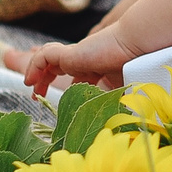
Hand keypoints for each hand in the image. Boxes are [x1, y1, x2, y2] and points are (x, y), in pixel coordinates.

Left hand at [8, 33, 137, 96]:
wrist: (140, 49)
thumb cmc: (138, 70)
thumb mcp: (124, 92)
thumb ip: (116, 103)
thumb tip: (116, 122)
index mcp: (98, 67)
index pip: (77, 74)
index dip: (66, 86)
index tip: (61, 101)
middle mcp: (85, 59)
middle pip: (58, 65)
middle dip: (45, 78)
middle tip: (37, 94)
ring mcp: (78, 54)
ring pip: (48, 58)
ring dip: (36, 72)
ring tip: (32, 88)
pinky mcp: (71, 53)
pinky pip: (45, 56)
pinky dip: (35, 66)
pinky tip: (32, 81)